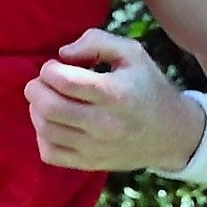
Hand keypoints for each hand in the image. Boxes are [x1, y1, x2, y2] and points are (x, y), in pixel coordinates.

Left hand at [24, 29, 204, 172]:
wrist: (171, 133)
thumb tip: (63, 54)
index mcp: (115, 93)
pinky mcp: (91, 164)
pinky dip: (43, 136)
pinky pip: (50, 153)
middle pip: (50, 107)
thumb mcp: (132, 53)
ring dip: (36, 110)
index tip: (54, 66)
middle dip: (35, 89)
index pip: (65, 81)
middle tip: (41, 82)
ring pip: (46, 130)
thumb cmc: (146, 86)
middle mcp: (104, 124)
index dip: (49, 69)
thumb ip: (96, 41)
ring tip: (46, 99)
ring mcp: (96, 148)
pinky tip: (54, 123)